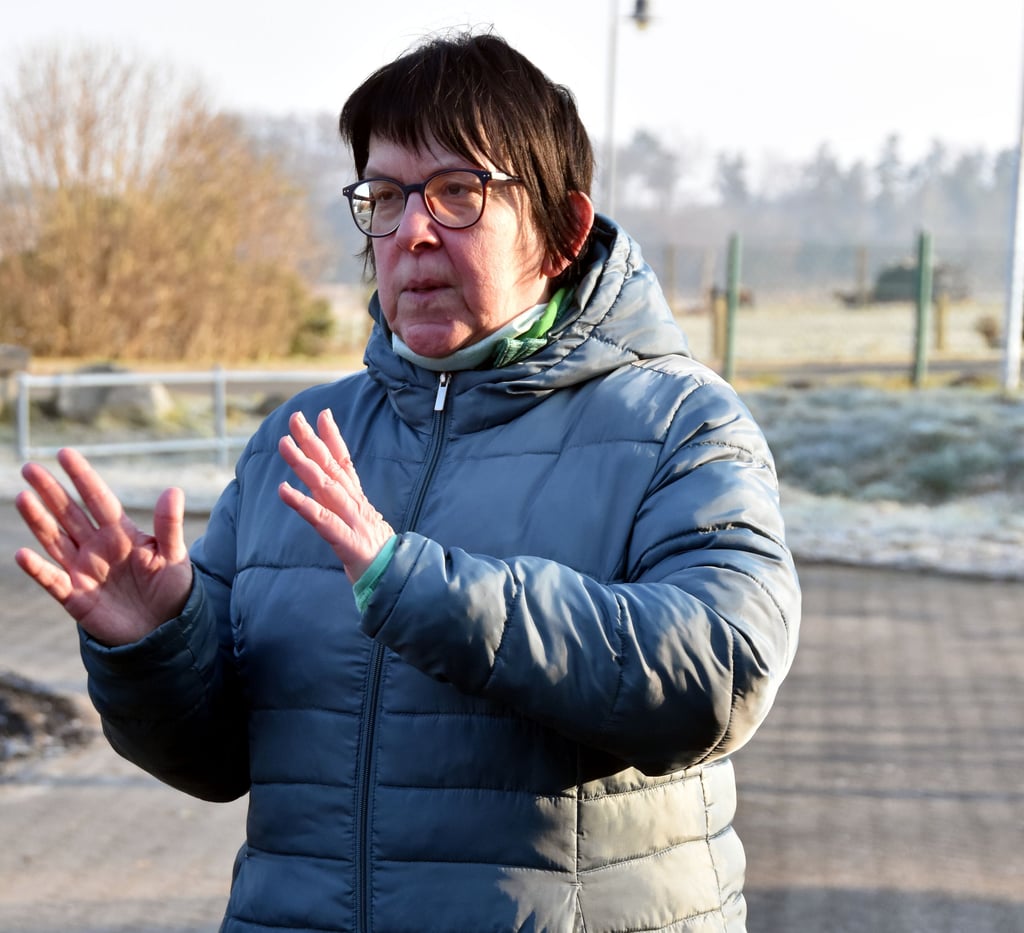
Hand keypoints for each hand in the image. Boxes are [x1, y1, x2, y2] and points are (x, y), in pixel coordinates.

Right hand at [14, 448, 192, 645]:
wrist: (163, 629)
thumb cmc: (171, 588)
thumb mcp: (174, 555)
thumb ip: (169, 525)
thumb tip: (173, 489)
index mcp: (122, 533)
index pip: (98, 499)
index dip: (82, 477)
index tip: (65, 453)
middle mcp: (97, 547)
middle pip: (70, 514)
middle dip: (51, 491)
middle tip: (29, 468)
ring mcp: (83, 570)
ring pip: (56, 540)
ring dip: (39, 521)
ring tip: (24, 497)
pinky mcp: (76, 597)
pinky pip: (52, 580)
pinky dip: (38, 569)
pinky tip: (23, 553)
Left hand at [278, 409, 393, 582]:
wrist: (400, 582)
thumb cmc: (379, 556)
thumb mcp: (365, 526)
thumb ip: (351, 507)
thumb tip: (338, 493)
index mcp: (359, 501)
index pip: (346, 463)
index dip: (334, 437)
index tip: (322, 414)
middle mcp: (356, 506)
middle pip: (332, 467)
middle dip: (313, 440)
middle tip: (295, 417)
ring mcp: (353, 522)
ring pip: (326, 487)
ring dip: (304, 464)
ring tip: (285, 444)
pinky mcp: (347, 542)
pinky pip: (322, 520)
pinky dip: (302, 504)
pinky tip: (283, 491)